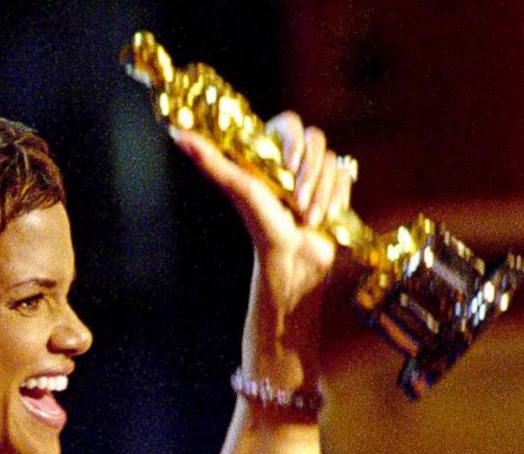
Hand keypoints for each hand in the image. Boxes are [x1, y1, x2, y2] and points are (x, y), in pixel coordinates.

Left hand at [169, 112, 353, 317]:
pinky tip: (325, 217)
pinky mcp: (334, 188)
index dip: (293, 142)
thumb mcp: (237, 187)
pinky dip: (337, 198)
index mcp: (268, 153)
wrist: (293, 261)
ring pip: (332, 160)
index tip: (288, 166)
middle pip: (316, 139)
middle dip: (309, 174)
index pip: (290, 122)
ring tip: (307, 218)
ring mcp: (315, 173)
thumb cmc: (261, 225)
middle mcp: (291, 160)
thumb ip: (210, 160)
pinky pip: (345, 175)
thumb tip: (178, 132)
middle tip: (295, 203)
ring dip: (322, 193)